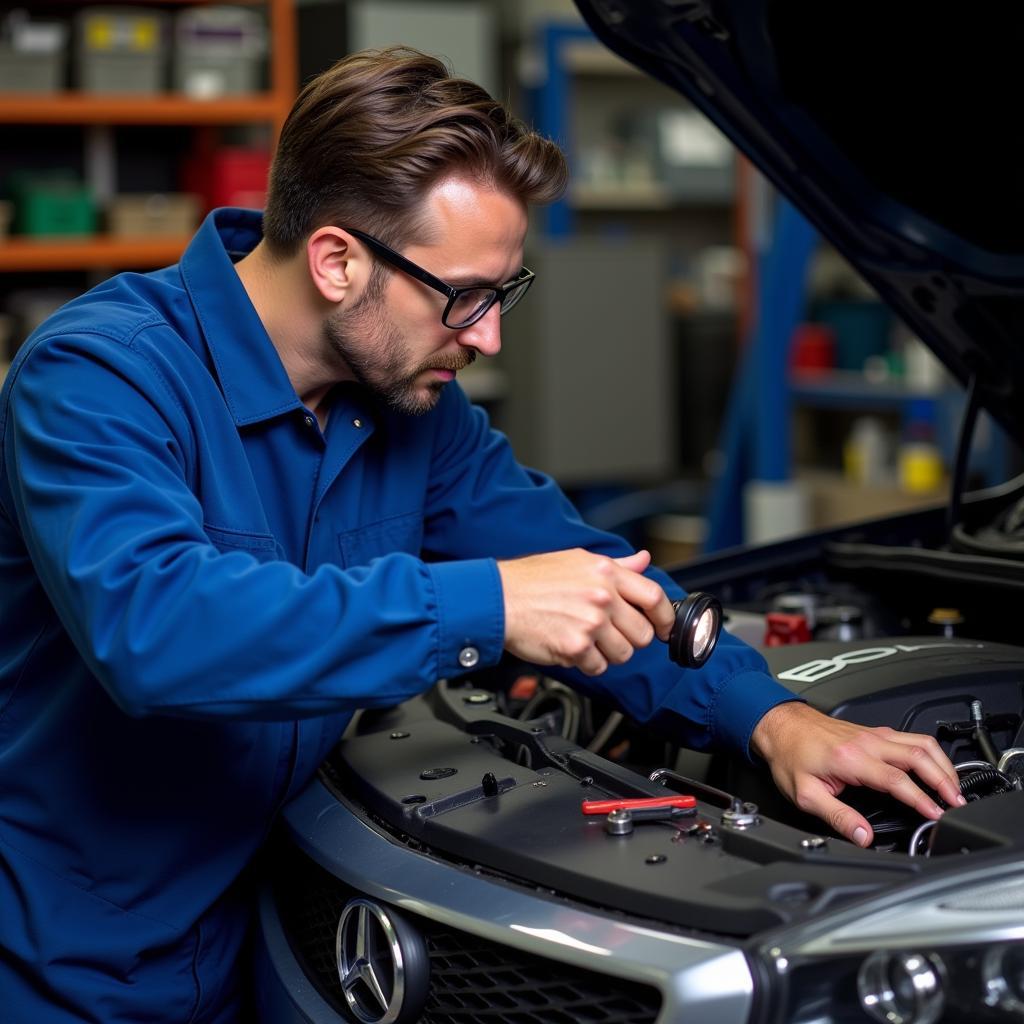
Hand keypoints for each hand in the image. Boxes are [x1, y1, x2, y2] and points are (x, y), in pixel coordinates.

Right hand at [497, 548, 674, 675]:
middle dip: (630, 639)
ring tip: (586, 640)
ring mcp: (590, 623)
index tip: (664, 628)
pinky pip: (598, 667)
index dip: (665, 618)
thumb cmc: (532, 579)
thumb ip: (616, 565)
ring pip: (623, 654)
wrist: (497, 598)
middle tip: (609, 635)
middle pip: (642, 633)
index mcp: (606, 573)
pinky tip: (570, 647)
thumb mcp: (576, 560)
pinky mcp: (575, 647)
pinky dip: (586, 663)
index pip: (655, 598)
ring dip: (608, 654)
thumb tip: (643, 561)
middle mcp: (602, 596)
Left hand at [751, 702, 964, 846]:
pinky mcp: (872, 732)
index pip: (897, 780)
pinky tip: (934, 766)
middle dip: (944, 779)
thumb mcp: (805, 795)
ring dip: (941, 763)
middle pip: (919, 755)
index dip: (922, 799)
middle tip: (958, 802)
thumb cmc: (789, 755)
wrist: (780, 726)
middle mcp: (866, 742)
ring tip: (954, 787)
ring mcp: (872, 734)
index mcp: (851, 759)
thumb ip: (837, 817)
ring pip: (919, 741)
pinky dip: (929, 752)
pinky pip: (910, 737)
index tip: (938, 814)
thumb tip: (863, 836)